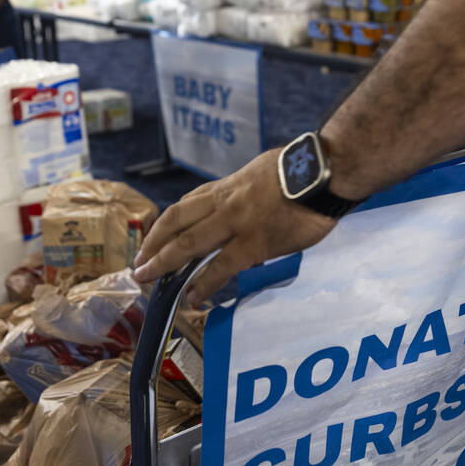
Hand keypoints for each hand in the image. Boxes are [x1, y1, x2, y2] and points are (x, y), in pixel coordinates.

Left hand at [133, 149, 337, 306]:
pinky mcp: (255, 243)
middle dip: (153, 245)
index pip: (186, 206)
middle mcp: (225, 202)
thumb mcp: (262, 170)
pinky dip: (204, 284)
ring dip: (165, 264)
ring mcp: (237, 223)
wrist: (326, 171)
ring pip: (190, 245)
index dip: (164, 226)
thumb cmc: (304, 167)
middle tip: (138, 265)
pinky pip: (222, 267)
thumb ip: (245, 191)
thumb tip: (240, 205)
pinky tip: (193, 297)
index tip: (152, 239)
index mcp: (228, 185)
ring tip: (149, 281)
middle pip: (177, 223)